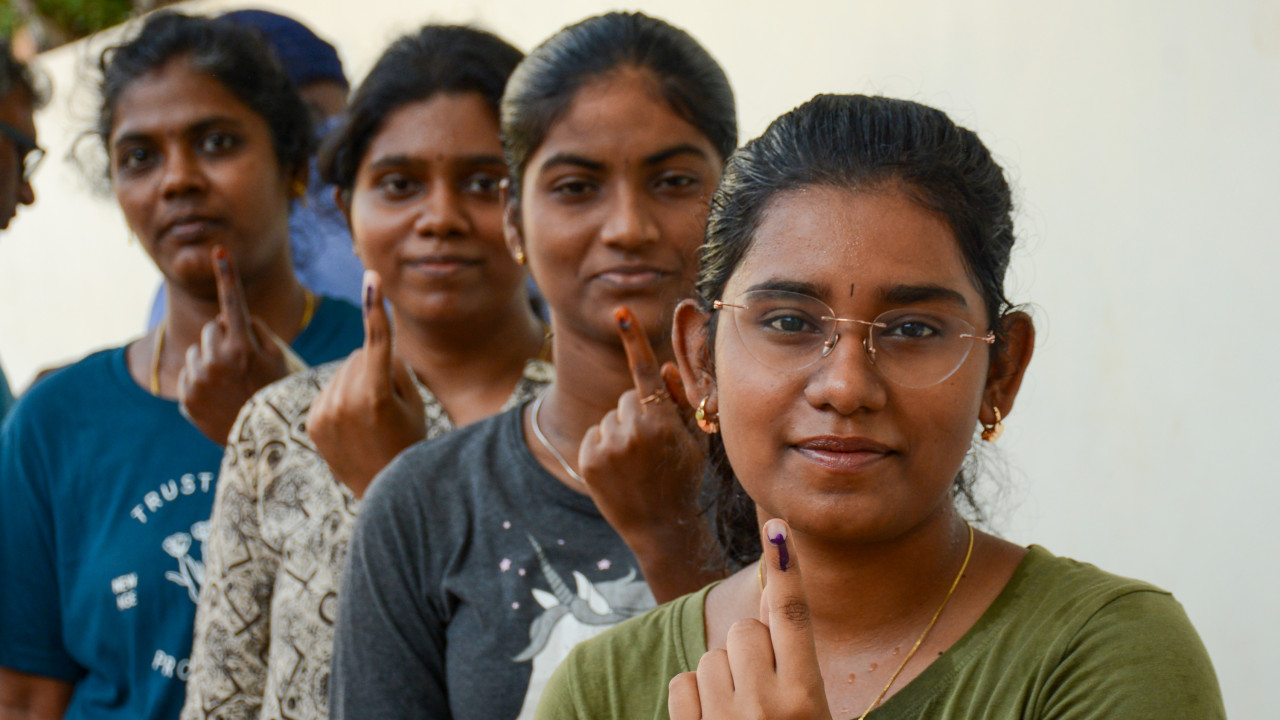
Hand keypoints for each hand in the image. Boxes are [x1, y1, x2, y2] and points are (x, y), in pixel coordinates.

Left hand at [179, 245, 291, 444]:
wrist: (267, 442)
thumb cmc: (279, 394)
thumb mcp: (280, 360)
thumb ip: (255, 332)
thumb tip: (230, 317)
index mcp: (242, 348)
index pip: (233, 303)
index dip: (227, 275)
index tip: (219, 251)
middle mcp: (215, 361)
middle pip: (212, 330)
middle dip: (225, 338)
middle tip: (244, 363)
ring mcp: (198, 381)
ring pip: (196, 351)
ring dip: (211, 359)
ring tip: (232, 383)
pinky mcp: (186, 399)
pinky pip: (189, 375)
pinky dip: (201, 381)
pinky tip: (221, 397)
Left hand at [308, 271, 425, 497]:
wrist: (382, 490)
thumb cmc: (408, 442)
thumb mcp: (413, 404)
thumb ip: (393, 369)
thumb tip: (374, 345)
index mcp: (377, 394)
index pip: (376, 341)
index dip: (374, 307)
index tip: (371, 278)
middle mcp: (345, 400)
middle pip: (359, 356)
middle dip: (374, 367)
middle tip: (387, 402)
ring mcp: (324, 412)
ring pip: (342, 371)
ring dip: (356, 382)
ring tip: (369, 418)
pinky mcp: (311, 421)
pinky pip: (328, 389)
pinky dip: (341, 397)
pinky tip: (352, 423)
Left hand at [578, 306, 711, 600]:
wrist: (661, 527)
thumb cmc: (684, 478)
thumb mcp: (695, 440)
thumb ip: (680, 401)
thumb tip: (664, 368)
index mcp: (660, 421)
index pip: (644, 371)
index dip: (633, 338)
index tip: (619, 312)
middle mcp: (630, 430)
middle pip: (629, 397)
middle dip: (639, 412)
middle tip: (653, 446)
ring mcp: (606, 446)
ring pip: (611, 417)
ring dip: (621, 431)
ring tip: (636, 462)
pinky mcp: (587, 459)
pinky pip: (595, 435)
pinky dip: (604, 447)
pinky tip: (620, 470)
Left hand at [669, 519, 832, 719]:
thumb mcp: (808, 707)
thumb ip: (792, 655)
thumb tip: (771, 589)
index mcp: (805, 697)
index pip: (792, 616)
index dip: (784, 568)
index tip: (776, 525)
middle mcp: (766, 705)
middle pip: (745, 630)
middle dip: (750, 649)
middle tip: (764, 690)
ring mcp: (725, 719)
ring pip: (712, 656)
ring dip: (722, 678)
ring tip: (740, 714)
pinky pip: (683, 683)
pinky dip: (694, 698)